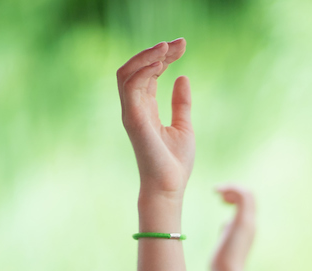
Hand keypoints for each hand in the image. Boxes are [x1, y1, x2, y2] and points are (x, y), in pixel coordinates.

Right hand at [117, 40, 193, 199]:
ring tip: (168, 46)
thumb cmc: (175, 163)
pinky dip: (143, 70)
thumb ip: (181, 103)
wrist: (170, 187)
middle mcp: (135, 108)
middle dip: (156, 52)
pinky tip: (162, 62)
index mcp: (146, 108)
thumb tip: (183, 76)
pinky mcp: (133, 119)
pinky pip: (130, 86)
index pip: (149, 74)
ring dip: (148, 56)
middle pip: (137, 69)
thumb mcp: (184, 126)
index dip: (163, 58)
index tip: (183, 47)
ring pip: (128, 73)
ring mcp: (131, 112)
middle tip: (180, 43)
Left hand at [211, 184, 256, 270]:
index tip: (222, 199)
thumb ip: (228, 230)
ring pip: (247, 194)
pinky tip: (219, 193)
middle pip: (250, 196)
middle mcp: (251, 223)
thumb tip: (226, 223)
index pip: (248, 204)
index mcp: (248, 227)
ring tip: (218, 191)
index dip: (235, 196)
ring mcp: (248, 221)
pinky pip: (243, 196)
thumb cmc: (222, 261)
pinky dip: (231, 189)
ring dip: (232, 187)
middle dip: (233, 189)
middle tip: (218, 192)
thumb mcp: (225, 241)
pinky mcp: (243, 221)